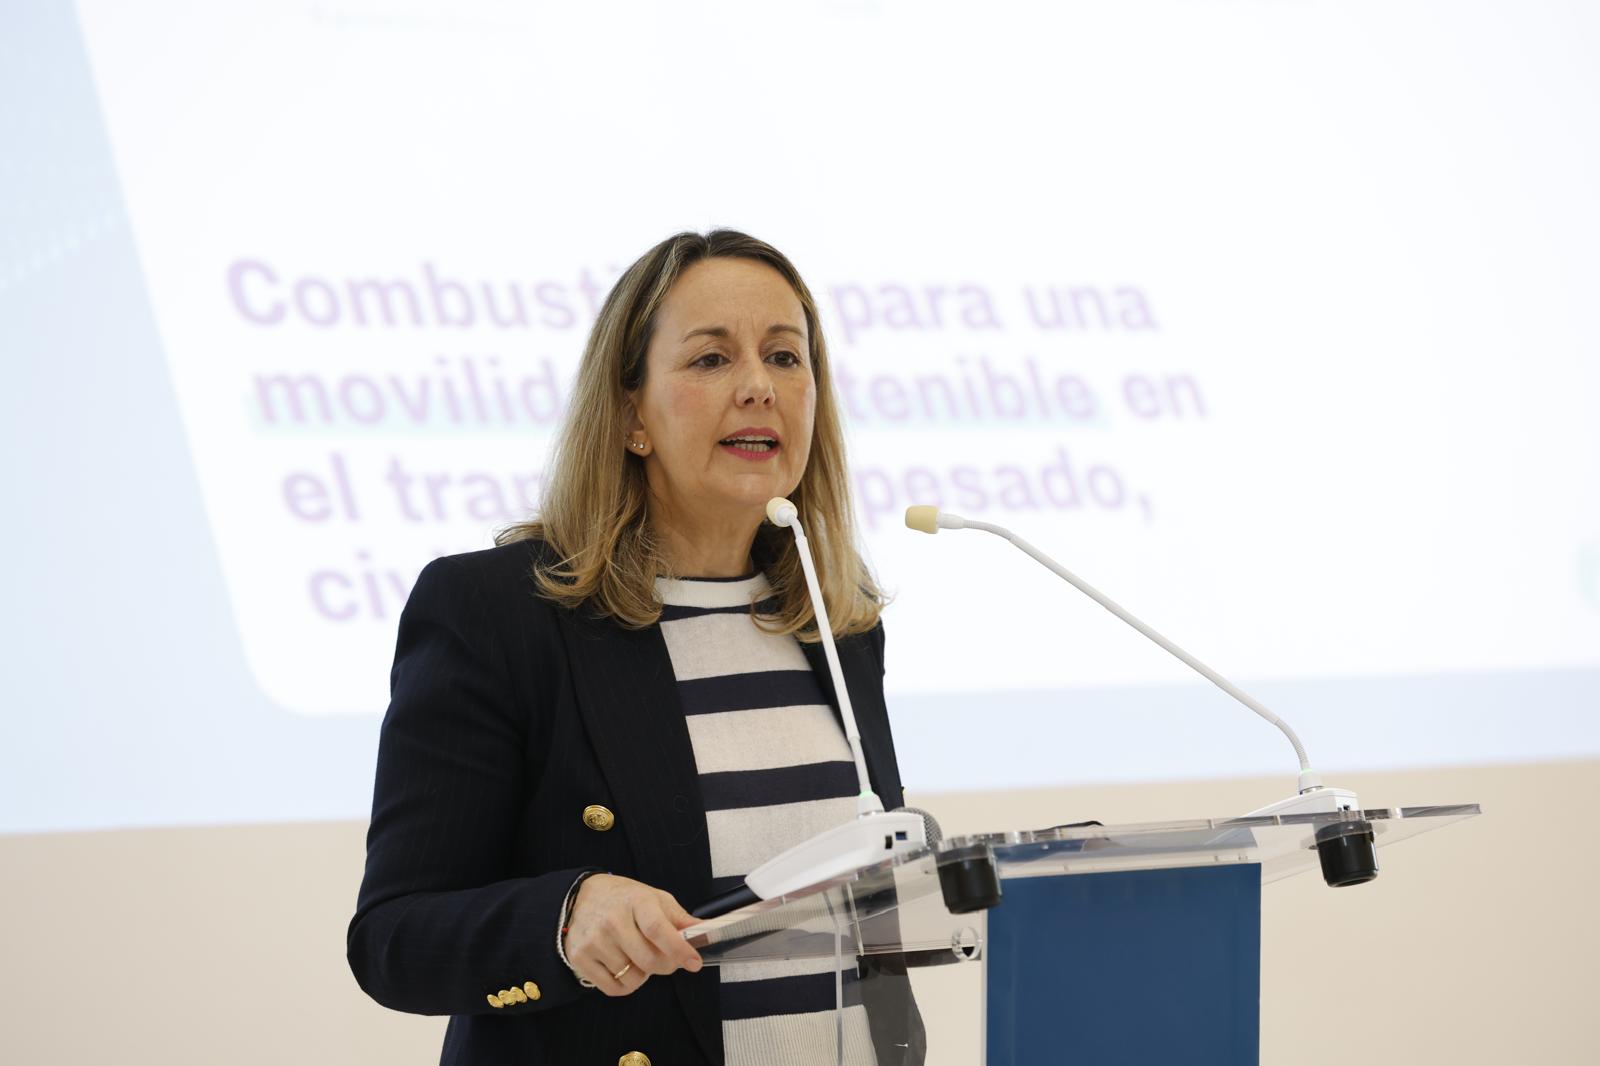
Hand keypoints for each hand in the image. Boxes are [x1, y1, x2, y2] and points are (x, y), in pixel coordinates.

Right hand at [562, 874, 703, 995]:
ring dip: (644, 975)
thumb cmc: (624, 899)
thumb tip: (704, 931)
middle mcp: (613, 920)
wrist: (582, 896)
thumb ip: (680, 918)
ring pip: (632, 978)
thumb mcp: (655, 899)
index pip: (658, 930)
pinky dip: (625, 985)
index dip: (678, 949)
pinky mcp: (581, 957)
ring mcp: (595, 940)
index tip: (694, 962)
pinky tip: (625, 968)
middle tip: (668, 960)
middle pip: (648, 960)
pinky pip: (613, 988)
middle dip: (666, 966)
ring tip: (639, 958)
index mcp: (636, 901)